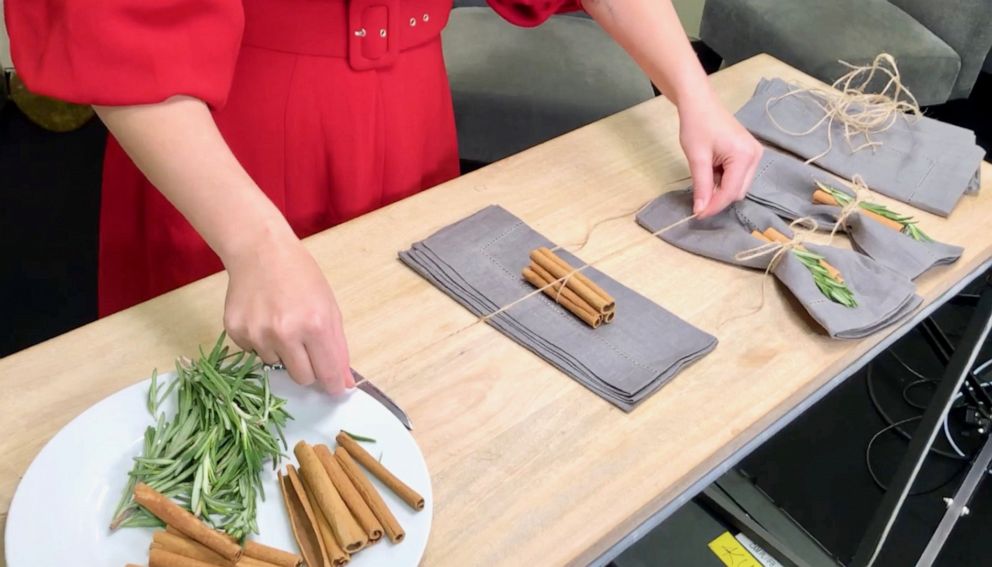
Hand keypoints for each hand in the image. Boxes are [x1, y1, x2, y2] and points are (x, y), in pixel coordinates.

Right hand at [222, 228, 353, 393]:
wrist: (260, 251)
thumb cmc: (301, 276)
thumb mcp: (329, 307)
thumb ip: (337, 348)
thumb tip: (343, 383)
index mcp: (315, 325)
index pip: (327, 374)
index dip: (332, 384)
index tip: (334, 388)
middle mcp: (285, 333)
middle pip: (302, 378)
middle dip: (309, 368)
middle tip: (307, 346)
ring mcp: (258, 334)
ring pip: (277, 365)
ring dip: (283, 352)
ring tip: (281, 322)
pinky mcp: (236, 332)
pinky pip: (254, 353)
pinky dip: (261, 343)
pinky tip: (263, 318)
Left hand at [678, 93, 762, 217]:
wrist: (699, 103)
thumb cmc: (697, 125)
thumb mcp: (697, 158)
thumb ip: (702, 186)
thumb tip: (700, 211)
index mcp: (745, 156)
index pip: (731, 192)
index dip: (714, 206)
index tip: (697, 215)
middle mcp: (755, 156)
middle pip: (738, 192)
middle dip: (718, 198)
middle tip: (698, 196)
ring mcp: (754, 154)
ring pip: (738, 186)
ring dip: (721, 189)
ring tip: (704, 176)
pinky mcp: (749, 154)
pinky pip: (738, 177)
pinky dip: (724, 180)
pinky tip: (712, 170)